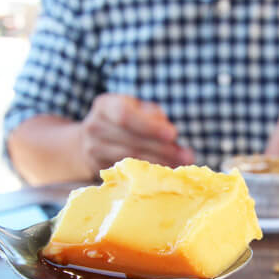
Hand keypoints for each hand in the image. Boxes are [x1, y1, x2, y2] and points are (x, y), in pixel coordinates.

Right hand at [79, 94, 194, 173]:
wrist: (90, 139)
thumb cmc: (124, 119)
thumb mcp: (137, 109)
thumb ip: (153, 117)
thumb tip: (172, 137)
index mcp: (105, 106)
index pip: (126, 115)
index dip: (149, 126)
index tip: (173, 134)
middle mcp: (94, 127)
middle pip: (132, 142)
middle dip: (163, 150)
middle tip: (188, 156)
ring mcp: (93, 151)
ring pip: (131, 160)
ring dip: (160, 163)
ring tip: (182, 165)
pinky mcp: (98, 169)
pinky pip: (128, 172)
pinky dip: (150, 173)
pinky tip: (166, 171)